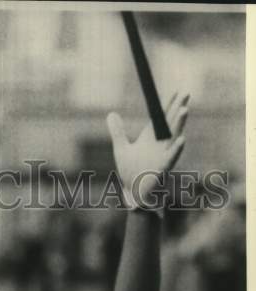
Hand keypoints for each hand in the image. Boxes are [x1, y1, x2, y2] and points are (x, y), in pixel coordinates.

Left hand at [107, 92, 189, 209]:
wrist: (133, 192)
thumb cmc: (130, 171)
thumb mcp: (121, 149)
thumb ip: (118, 132)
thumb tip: (111, 113)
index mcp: (151, 137)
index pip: (161, 117)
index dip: (168, 105)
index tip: (175, 91)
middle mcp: (160, 144)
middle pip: (170, 122)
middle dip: (178, 108)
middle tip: (186, 94)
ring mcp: (163, 155)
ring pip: (173, 136)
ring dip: (179, 123)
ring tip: (184, 109)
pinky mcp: (163, 168)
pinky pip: (171, 157)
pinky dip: (176, 149)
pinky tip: (181, 139)